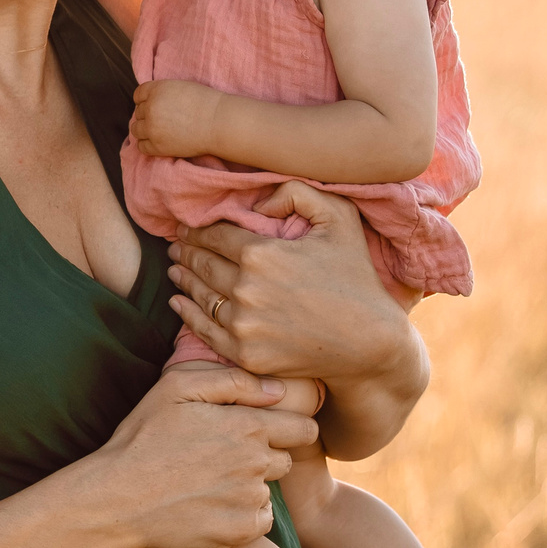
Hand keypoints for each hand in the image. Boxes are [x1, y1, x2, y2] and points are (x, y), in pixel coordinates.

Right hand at [83, 365, 316, 547]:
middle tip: (225, 456)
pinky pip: (260, 520)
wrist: (116, 497)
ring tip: (209, 481)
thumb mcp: (176, 388)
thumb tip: (277, 390)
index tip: (268, 430)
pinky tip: (212, 505)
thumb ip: (232, 381)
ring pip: (269, 490)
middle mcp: (257, 464)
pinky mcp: (239, 532)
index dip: (290, 426)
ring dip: (249, 485)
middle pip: (286, 459)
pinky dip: (243, 514)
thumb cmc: (143, 437)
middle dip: (266, 455)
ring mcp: (249, 501)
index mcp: (248, 426)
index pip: (304, 428)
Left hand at [130, 79, 233, 159]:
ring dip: (145, 131)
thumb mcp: (180, 87)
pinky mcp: (157, 146)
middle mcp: (151, 108)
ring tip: (160, 132)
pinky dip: (148, 145)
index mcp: (157, 90)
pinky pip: (141, 146)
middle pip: (138, 113)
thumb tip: (149, 102)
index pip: (138, 95)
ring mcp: (152, 128)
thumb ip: (162, 93)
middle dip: (148, 116)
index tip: (153, 106)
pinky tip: (160, 142)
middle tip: (163, 120)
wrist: (218, 122)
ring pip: (136, 130)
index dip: (145, 101)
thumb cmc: (205, 103)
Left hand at [168, 180, 410, 383]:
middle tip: (175, 246)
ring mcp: (242, 325)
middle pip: (202, 265)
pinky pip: (205, 330)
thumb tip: (258, 203)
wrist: (370, 343)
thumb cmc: (356, 277)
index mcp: (261, 254)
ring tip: (175, 270)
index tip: (185, 228)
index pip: (214, 236)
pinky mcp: (245, 354)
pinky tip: (179, 302)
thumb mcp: (339, 218)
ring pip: (200, 296)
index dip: (196, 231)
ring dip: (183, 279)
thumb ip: (298, 193)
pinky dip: (187, 313)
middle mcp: (245, 289)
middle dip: (186, 252)